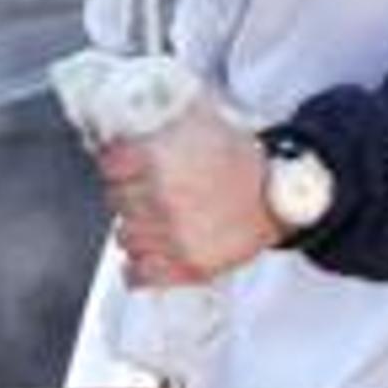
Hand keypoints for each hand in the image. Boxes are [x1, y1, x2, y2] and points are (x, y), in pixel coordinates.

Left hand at [93, 91, 282, 287]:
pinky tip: (144, 257)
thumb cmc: (241, 161)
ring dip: (134, 230)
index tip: (123, 167)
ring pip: (124, 237)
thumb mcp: (201, 122)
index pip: (109, 165)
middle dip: (128, 196)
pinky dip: (137, 269)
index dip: (116, 165)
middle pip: (115, 201)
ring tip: (152, 223)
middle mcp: (160, 199)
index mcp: (157, 161)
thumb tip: (130, 113)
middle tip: (145, 194)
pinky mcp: (187, 266)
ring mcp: (172, 235)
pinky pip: (140, 274)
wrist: (278, 196)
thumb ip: (164, 115)